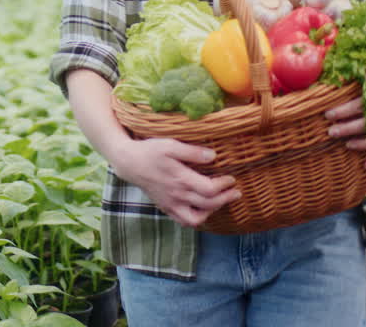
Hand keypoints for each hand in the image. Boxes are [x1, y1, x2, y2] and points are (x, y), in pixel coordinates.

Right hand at [112, 138, 240, 228]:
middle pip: (208, 204)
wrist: (129, 163)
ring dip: (212, 211)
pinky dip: (196, 219)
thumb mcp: (170, 145)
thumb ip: (192, 152)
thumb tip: (213, 156)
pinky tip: (203, 209)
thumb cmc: (150, 151)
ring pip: (196, 218)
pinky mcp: (166, 207)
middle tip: (235, 191)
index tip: (231, 178)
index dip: (224, 186)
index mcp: (180, 179)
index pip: (209, 189)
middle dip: (226, 198)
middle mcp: (177, 195)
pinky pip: (183, 221)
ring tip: (220, 201)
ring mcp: (171, 204)